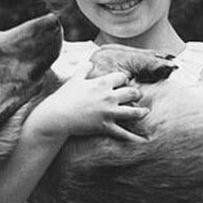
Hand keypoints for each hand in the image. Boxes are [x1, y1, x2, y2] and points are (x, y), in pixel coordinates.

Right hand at [29, 72, 147, 143]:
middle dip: (136, 94)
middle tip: (137, 96)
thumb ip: (83, 70)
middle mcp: (109, 97)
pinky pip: (123, 133)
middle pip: (132, 92)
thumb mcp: (74, 79)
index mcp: (102, 83)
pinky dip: (133, 138)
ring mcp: (109, 112)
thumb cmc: (65, 97)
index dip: (124, 80)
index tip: (123, 83)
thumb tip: (89, 62)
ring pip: (133, 112)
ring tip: (145, 112)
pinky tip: (143, 140)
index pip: (122, 77)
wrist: (58, 116)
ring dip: (141, 112)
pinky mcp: (106, 127)